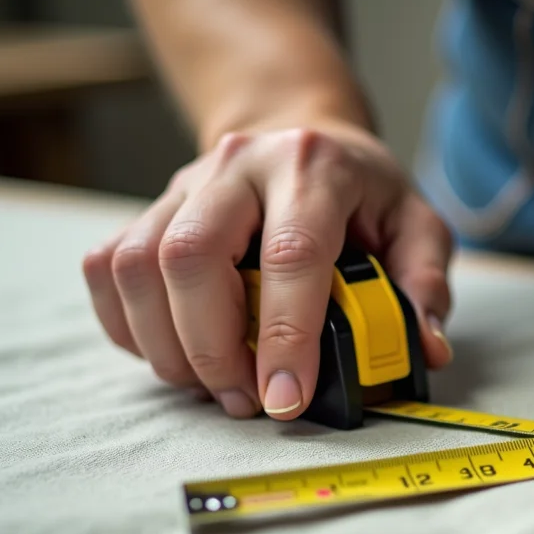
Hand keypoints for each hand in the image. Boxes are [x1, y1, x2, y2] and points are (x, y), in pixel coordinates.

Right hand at [83, 121, 453, 419]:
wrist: (303, 133)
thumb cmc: (363, 193)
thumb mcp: (417, 223)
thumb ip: (425, 283)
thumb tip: (425, 346)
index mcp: (313, 167)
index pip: (290, 255)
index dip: (285, 336)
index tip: (286, 398)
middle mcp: (239, 166)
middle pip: (190, 256)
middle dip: (212, 347)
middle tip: (247, 400)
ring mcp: (183, 184)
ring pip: (138, 266)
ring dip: (169, 346)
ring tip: (216, 386)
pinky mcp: (148, 209)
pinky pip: (109, 270)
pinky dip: (131, 328)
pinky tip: (176, 355)